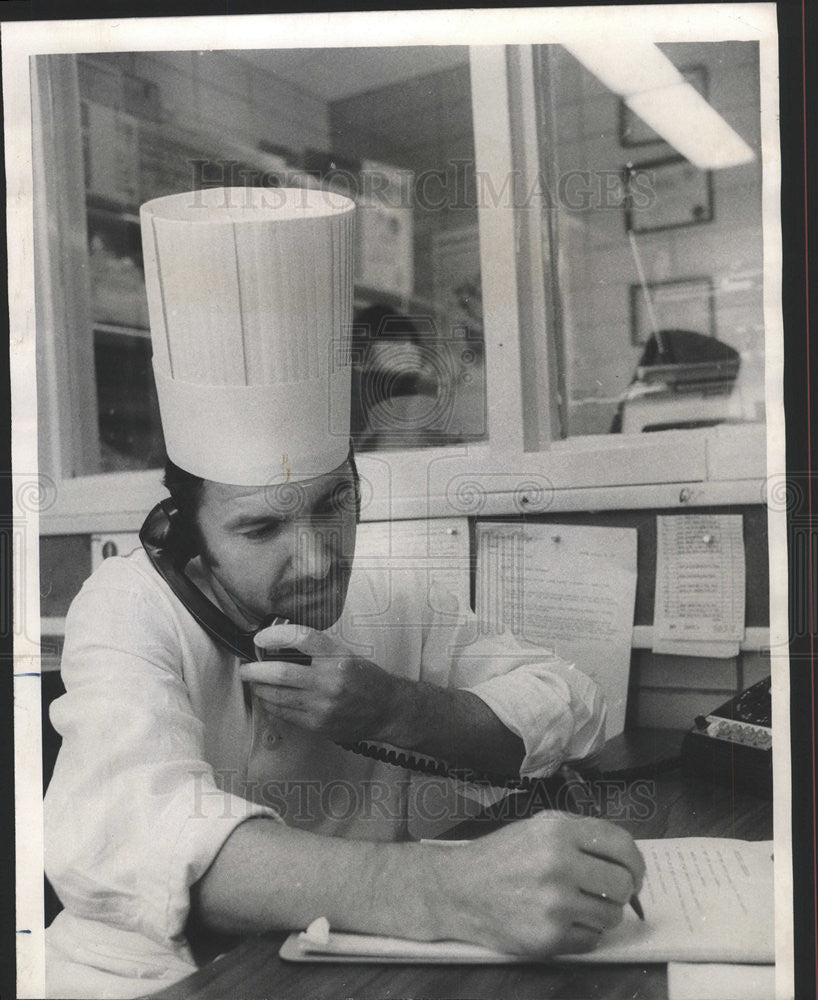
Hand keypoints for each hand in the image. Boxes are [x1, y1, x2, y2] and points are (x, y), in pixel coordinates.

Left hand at [240, 623, 402, 743]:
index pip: (300, 638)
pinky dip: (271, 705)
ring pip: (277, 696)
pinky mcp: (317, 724)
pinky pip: (284, 714)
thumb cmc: (366, 679)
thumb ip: (316, 650)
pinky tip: (268, 699)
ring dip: (259, 689)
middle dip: (255, 670)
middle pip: (281, 672)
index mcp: (337, 657)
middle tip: (245, 668)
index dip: (275, 635)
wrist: (387, 709)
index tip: (260, 638)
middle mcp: (329, 681)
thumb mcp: (346, 655)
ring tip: (254, 683)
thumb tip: (280, 645)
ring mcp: (322, 705)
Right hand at [430, 814, 644, 956]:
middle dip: (622, 890)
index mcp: (558, 833)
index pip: (621, 845)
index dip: (636, 861)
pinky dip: (584, 933)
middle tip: (608, 892)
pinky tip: (562, 921)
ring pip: (611, 915)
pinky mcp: (549, 937)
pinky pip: (592, 940)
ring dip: (602, 913)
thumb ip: (578, 833)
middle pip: (623, 884)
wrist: (458, 890)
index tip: (635, 872)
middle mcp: (559, 865)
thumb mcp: (536, 827)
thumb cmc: (499, 857)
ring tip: (578, 906)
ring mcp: (555, 904)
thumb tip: (623, 854)